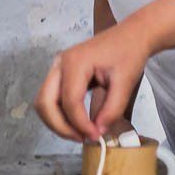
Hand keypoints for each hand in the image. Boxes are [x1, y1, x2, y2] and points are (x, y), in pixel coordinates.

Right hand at [35, 20, 149, 141]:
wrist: (130, 36)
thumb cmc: (129, 54)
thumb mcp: (125, 83)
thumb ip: (111, 110)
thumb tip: (97, 132)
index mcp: (75, 62)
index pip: (69, 101)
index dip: (80, 124)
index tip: (95, 137)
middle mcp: (60, 64)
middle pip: (45, 103)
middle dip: (60, 126)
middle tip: (82, 138)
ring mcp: (57, 68)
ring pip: (44, 102)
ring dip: (57, 122)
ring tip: (80, 133)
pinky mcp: (60, 73)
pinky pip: (51, 99)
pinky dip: (60, 114)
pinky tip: (78, 123)